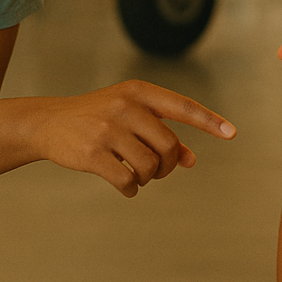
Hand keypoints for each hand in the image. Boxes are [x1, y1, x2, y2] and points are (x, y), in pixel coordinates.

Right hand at [29, 80, 236, 196]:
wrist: (49, 122)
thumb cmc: (99, 118)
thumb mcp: (131, 116)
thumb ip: (161, 133)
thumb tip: (191, 160)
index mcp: (138, 91)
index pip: (182, 106)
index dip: (208, 121)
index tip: (232, 134)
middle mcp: (124, 106)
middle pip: (168, 145)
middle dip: (167, 165)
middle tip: (158, 170)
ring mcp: (107, 129)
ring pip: (149, 166)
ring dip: (148, 178)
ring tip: (137, 176)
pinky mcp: (92, 153)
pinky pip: (126, 181)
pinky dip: (131, 189)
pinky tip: (126, 187)